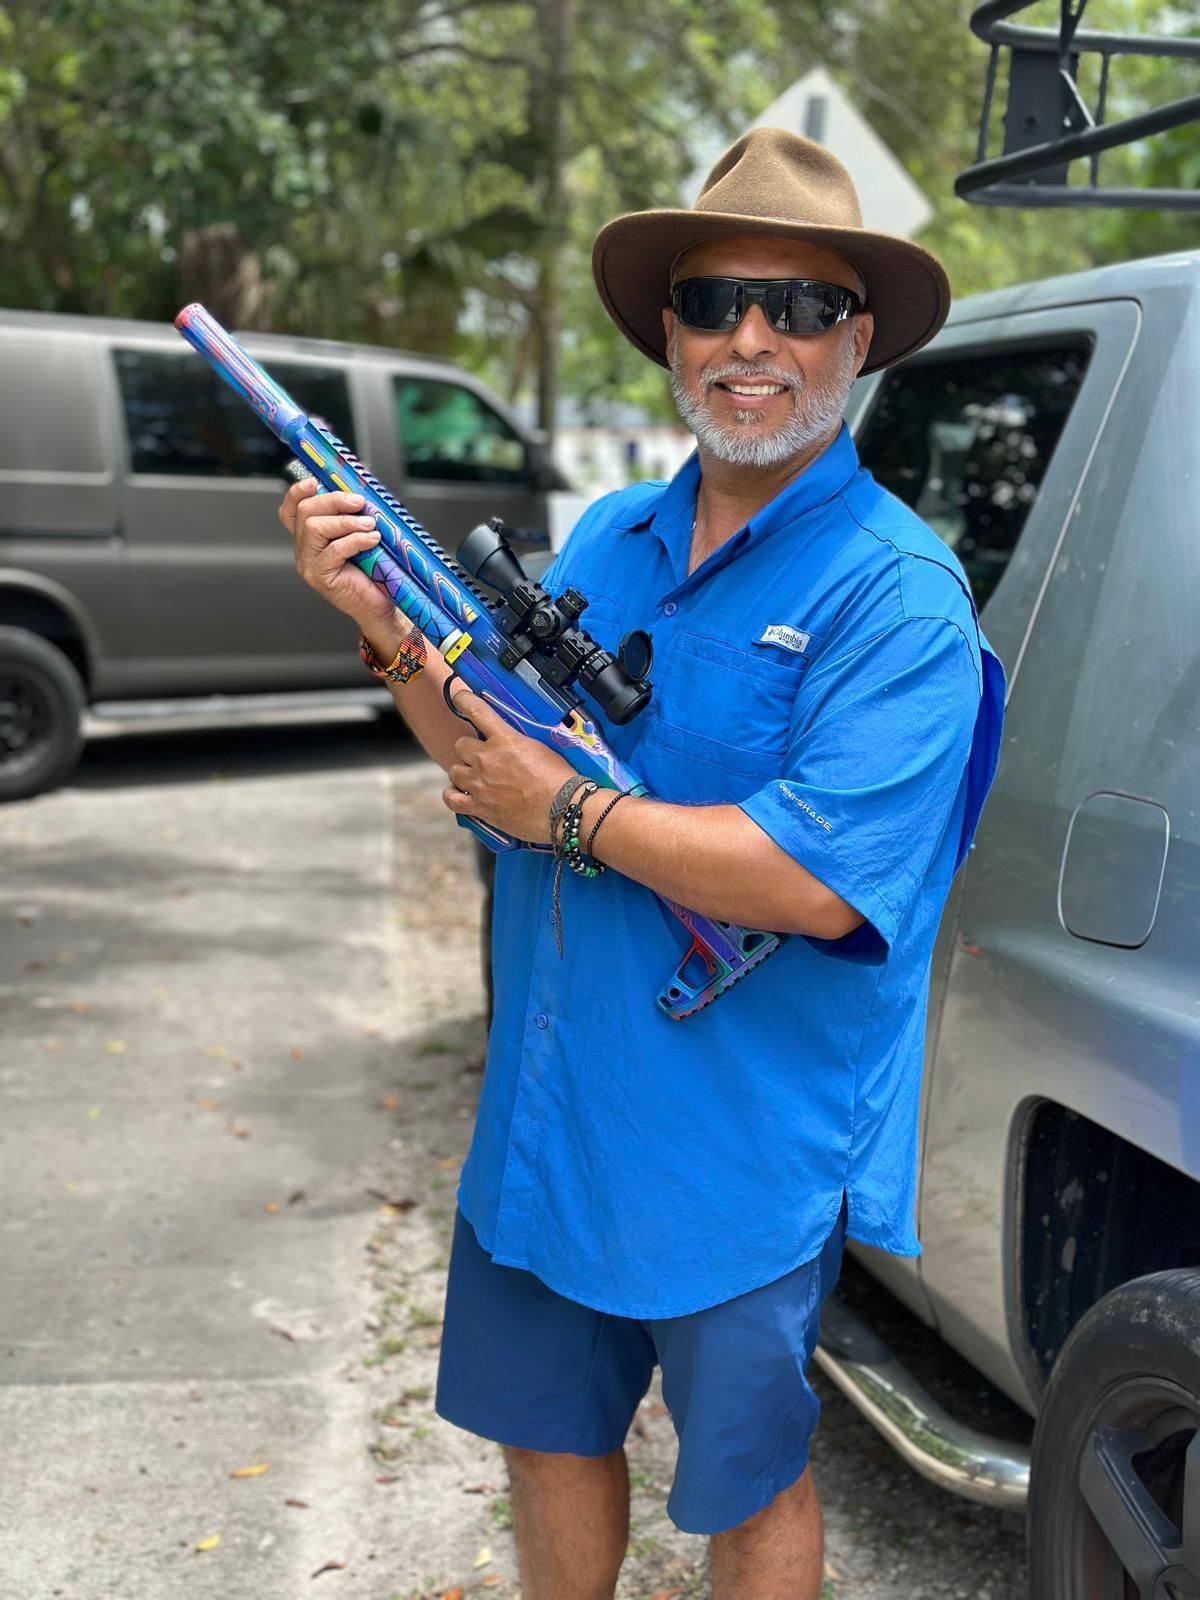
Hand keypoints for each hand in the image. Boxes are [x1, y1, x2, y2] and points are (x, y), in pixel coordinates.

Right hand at [279, 478, 396, 633]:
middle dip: (333, 501)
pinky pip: (333, 550)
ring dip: (346, 521)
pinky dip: (355, 540)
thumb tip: (359, 494)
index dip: (297, 493)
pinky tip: (373, 540)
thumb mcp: (360, 537)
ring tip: (369, 525)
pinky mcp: (320, 577)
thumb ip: (351, 518)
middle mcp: (303, 550)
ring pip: (314, 528)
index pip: (291, 511)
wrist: (379, 605)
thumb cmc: (372, 572)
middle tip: (359, 503)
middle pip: (305, 512)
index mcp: (309, 538)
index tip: (314, 481)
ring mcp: (308, 565)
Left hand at [443, 687, 576, 843]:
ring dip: (463, 773)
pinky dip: (454, 796)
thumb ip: (518, 742)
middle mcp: (487, 759)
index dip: (464, 701)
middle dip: (469, 750)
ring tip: (474, 778)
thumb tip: (512, 743)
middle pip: (460, 745)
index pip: (476, 711)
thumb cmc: (559, 780)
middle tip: (481, 757)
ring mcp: (480, 784)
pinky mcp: (479, 807)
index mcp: (505, 740)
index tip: (459, 697)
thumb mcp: (540, 748)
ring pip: (454, 771)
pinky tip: (462, 795)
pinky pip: (451, 799)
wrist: (563, 808)